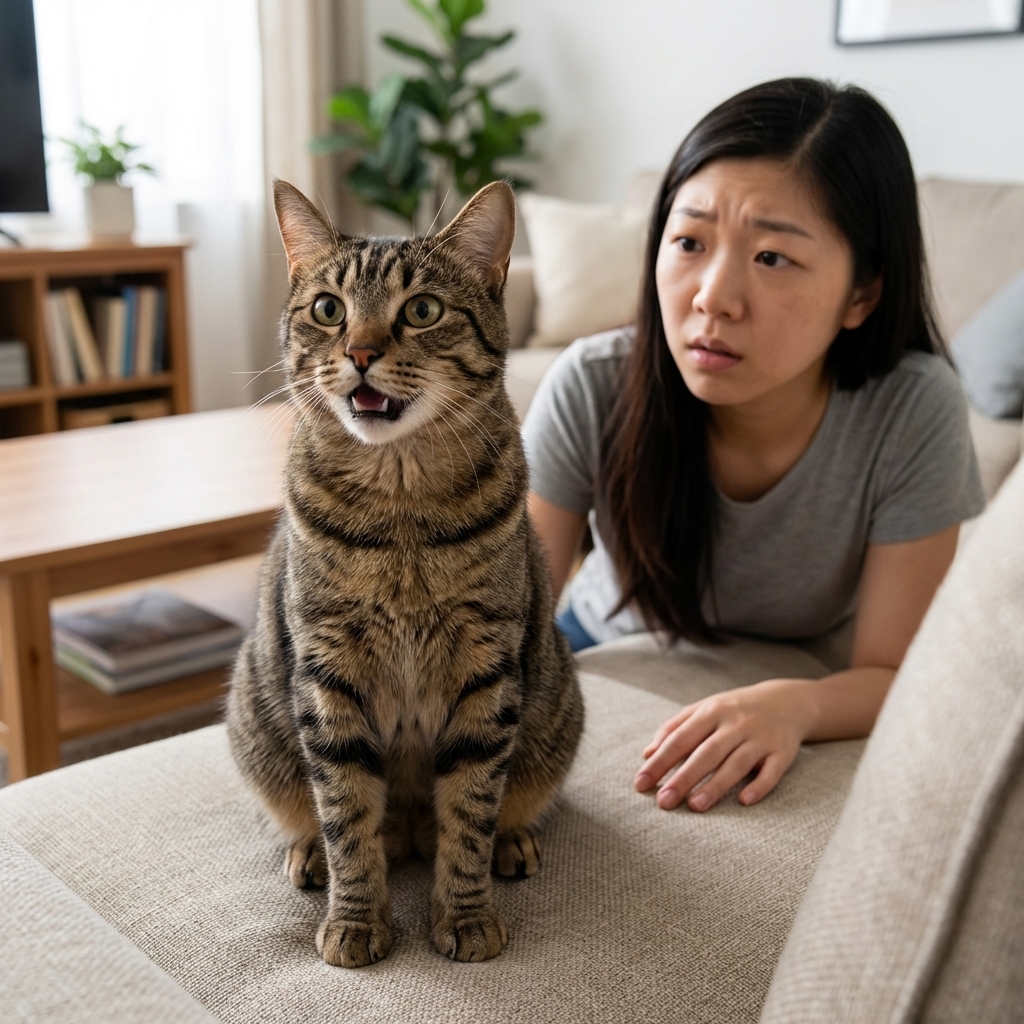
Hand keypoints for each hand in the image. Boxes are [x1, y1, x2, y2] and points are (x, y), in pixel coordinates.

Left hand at [633, 679, 816, 811]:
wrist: (787, 701)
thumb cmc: (734, 710)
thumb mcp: (704, 710)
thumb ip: (675, 729)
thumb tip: (647, 754)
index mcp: (711, 712)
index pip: (680, 738)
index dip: (660, 761)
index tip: (641, 783)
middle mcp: (735, 723)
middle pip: (706, 752)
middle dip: (683, 777)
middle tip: (663, 801)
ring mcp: (760, 738)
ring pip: (736, 763)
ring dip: (716, 785)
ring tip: (695, 806)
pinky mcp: (782, 752)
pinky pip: (771, 772)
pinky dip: (759, 786)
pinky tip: (744, 801)